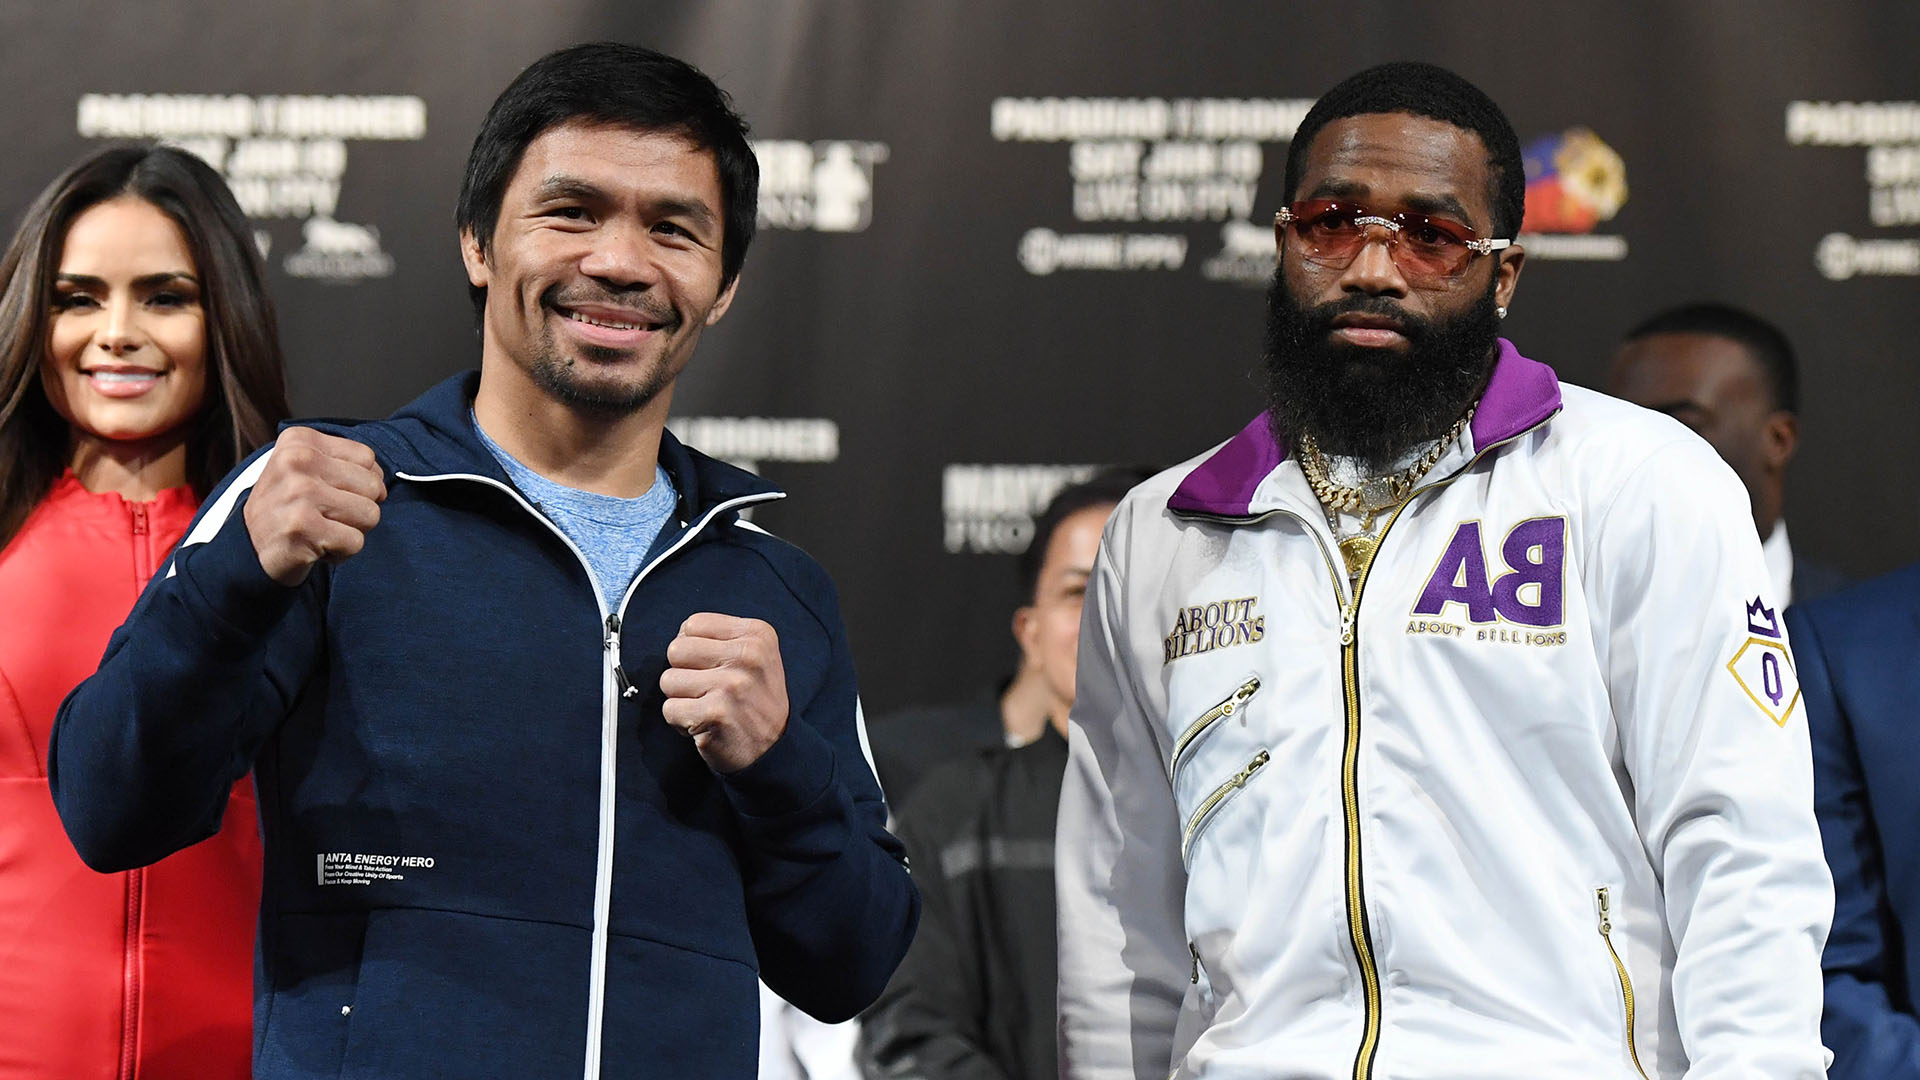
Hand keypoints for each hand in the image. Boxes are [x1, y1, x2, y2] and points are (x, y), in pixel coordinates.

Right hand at [242, 427, 385, 586]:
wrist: (248, 547)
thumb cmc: (287, 508)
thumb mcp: (308, 470)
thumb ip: (347, 465)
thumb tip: (382, 485)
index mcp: (300, 441)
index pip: (367, 458)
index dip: (359, 482)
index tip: (328, 492)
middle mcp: (297, 461)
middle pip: (373, 486)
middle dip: (357, 509)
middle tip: (324, 516)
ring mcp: (298, 494)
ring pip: (370, 515)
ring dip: (350, 531)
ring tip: (320, 530)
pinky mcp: (302, 528)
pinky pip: (355, 542)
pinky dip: (341, 552)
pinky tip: (316, 547)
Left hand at [659, 614, 789, 772]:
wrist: (775, 750)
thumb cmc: (754, 700)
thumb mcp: (755, 656)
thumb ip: (720, 638)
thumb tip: (680, 635)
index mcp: (757, 634)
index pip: (692, 625)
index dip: (694, 650)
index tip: (714, 669)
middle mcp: (748, 655)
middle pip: (676, 650)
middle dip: (683, 673)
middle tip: (707, 691)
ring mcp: (733, 684)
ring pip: (668, 680)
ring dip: (681, 699)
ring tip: (707, 708)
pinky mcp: (716, 713)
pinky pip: (670, 709)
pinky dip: (680, 722)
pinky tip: (704, 725)